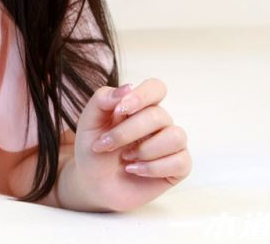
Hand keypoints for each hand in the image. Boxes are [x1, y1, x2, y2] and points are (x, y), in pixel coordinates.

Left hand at [72, 78, 191, 211]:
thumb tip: (128, 87)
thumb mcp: (88, 122)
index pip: (156, 88)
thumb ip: (102, 99)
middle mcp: (159, 122)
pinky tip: (134, 170)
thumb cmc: (94, 149)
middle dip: (128, 132)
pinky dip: (152, 167)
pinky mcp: (178, 167)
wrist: (93, 183)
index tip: (119, 111)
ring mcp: (171, 144)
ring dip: (144, 150)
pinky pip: (180, 161)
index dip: (141, 96)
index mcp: (140, 106)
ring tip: (125, 158)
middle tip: (106, 144)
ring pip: (176, 136)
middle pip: (159, 115)